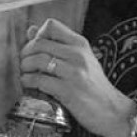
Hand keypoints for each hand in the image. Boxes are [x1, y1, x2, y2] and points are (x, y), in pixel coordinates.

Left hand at [19, 19, 134, 136]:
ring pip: (37, 60)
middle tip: (24, 64)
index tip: (35, 49)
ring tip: (26, 74)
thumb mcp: (82, 60)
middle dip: (25, 54)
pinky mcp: (68, 91)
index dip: (37, 35)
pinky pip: (39, 80)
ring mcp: (73, 72)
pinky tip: (28, 85)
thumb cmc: (94, 87)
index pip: (51, 26)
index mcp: (80, 44)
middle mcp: (77, 55)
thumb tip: (31, 30)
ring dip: (25, 68)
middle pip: (39, 43)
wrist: (112, 111)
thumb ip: (58, 45)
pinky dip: (28, 82)